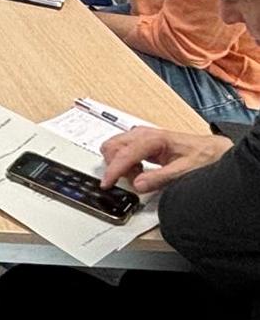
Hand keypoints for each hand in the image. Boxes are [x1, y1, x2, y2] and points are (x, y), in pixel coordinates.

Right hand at [100, 126, 231, 192]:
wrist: (213, 150)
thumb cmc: (203, 156)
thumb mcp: (185, 171)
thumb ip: (160, 178)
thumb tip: (138, 184)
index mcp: (154, 138)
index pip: (124, 153)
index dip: (113, 170)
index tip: (107, 183)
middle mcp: (144, 134)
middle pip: (112, 146)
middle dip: (115, 165)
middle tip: (129, 179)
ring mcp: (141, 137)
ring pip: (114, 147)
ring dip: (119, 164)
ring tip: (138, 176)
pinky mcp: (141, 143)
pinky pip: (122, 151)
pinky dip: (124, 163)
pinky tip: (139, 171)